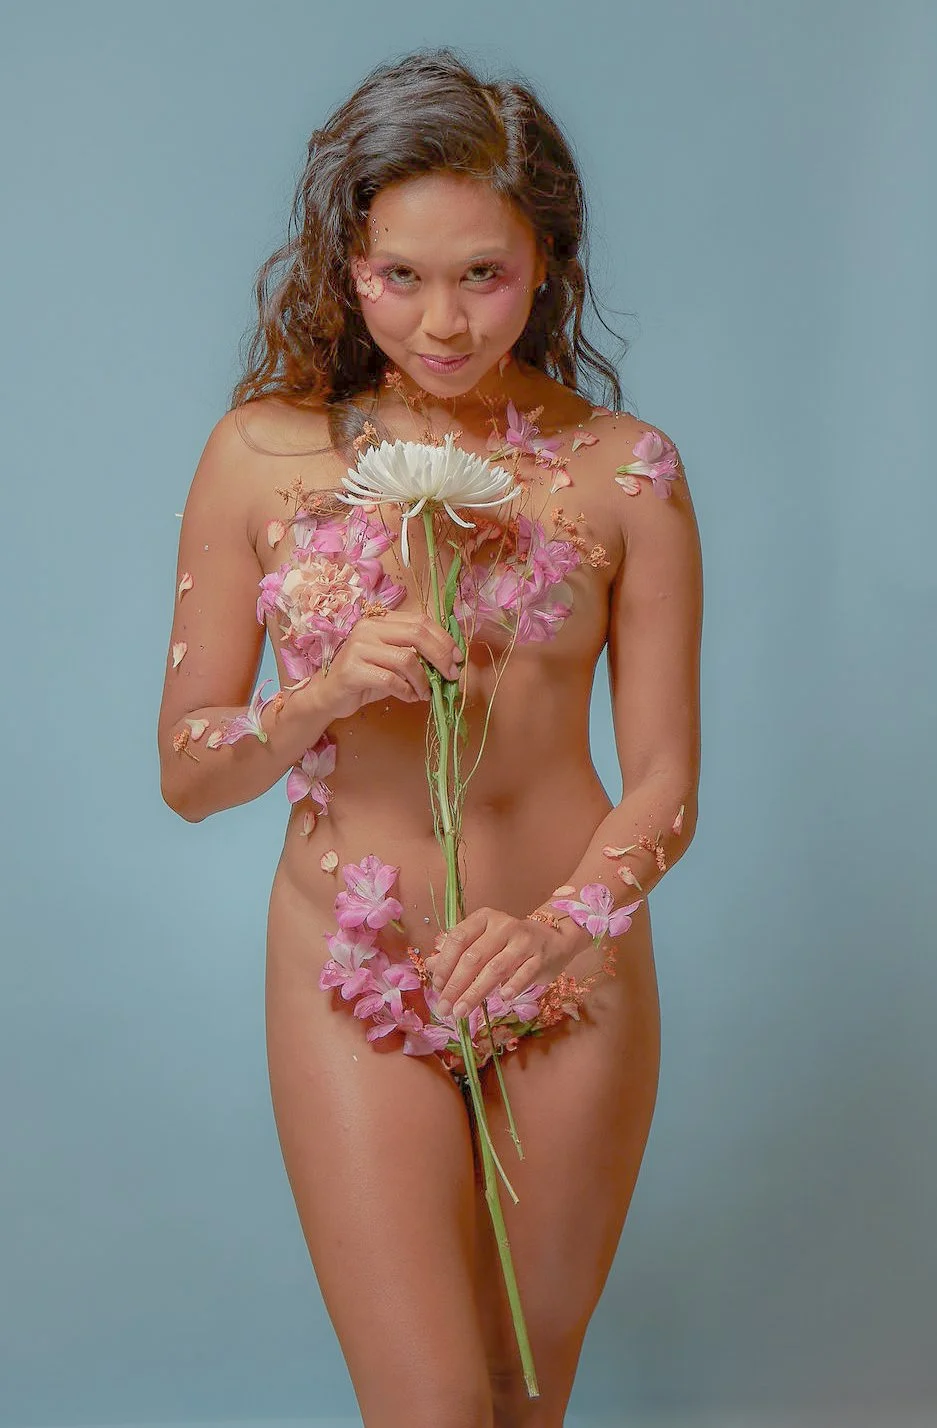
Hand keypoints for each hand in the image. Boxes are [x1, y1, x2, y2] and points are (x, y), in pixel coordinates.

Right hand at [322, 611, 463, 719]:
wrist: (329, 694)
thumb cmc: (365, 677)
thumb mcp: (392, 660)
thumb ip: (415, 654)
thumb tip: (451, 661)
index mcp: (381, 620)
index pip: (420, 620)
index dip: (444, 639)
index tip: (458, 658)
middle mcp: (368, 628)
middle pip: (417, 634)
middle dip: (440, 656)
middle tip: (450, 675)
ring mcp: (358, 647)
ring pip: (406, 659)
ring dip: (423, 680)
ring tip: (425, 693)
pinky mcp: (352, 670)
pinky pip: (390, 680)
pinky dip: (406, 691)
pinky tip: (409, 697)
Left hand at [423, 906, 576, 1020]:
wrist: (552, 938)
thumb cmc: (509, 943)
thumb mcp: (483, 941)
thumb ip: (457, 953)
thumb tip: (430, 966)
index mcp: (484, 919)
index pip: (458, 939)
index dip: (445, 963)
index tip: (437, 986)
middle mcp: (503, 926)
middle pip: (474, 957)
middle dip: (455, 985)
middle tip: (444, 1008)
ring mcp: (523, 941)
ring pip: (495, 968)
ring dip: (476, 992)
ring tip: (461, 1012)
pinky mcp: (540, 957)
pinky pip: (524, 973)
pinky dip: (513, 986)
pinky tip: (502, 999)